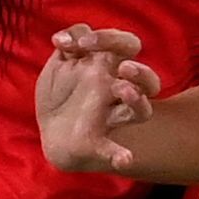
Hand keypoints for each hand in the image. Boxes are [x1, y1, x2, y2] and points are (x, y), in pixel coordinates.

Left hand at [36, 25, 160, 173]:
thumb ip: (69, 42)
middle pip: (146, 79)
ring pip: (141, 111)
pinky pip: (114, 150)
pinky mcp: (98, 141)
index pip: (126, 45)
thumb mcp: (62, 61)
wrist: (52, 129)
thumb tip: (64, 38)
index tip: (82, 44)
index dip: (108, 39)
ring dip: (137, 100)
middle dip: (140, 72)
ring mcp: (111, 116)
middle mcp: (117, 90)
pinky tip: (125, 160)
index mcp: (110, 67)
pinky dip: (120, 155)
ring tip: (123, 90)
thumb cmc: (62, 90)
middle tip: (123, 68)